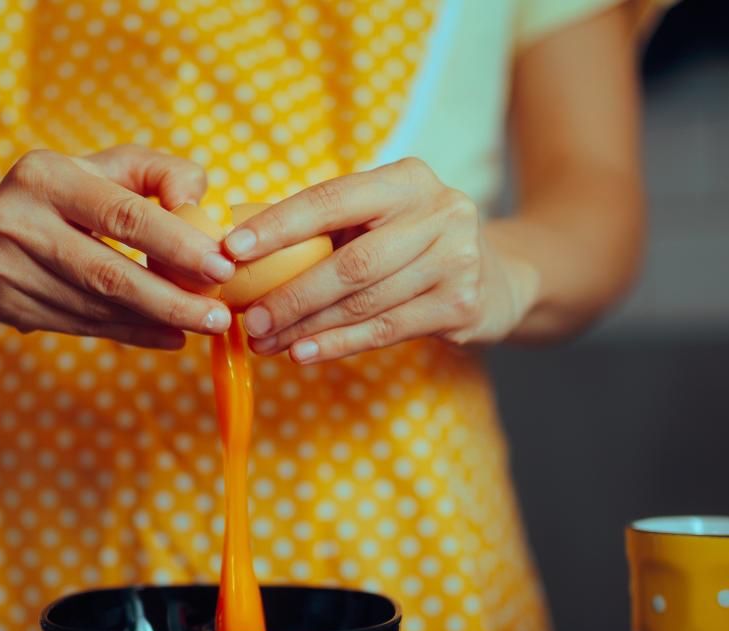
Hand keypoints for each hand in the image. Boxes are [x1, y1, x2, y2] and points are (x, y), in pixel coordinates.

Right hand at [0, 145, 236, 348]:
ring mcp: (5, 269)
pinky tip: (170, 336)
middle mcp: (16, 221)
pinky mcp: (6, 306)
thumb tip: (199, 204)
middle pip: (108, 273)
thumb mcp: (109, 167)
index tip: (221, 267)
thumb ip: (162, 173)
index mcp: (45, 175)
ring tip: (204, 325)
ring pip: (97, 307)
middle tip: (221, 316)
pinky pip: (83, 327)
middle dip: (172, 300)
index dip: (176, 245)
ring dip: (158, 322)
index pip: (122, 215)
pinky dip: (133, 334)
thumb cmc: (66, 194)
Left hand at [222, 157, 529, 362]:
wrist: (496, 275)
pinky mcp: (462, 304)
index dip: (278, 226)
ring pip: (365, 302)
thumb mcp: (379, 218)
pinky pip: (386, 330)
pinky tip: (304, 354)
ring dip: (307, 327)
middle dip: (290, 294)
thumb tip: (235, 247)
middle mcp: (439, 211)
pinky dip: (339, 344)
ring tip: (266, 342)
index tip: (231, 250)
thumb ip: (324, 227)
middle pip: (349, 262)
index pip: (331, 199)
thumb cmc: (412, 244)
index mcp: (406, 179)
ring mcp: (457, 259)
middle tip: (247, 319)